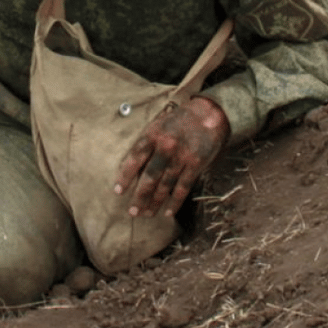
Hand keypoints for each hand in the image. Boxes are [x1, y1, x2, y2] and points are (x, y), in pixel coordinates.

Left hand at [115, 97, 228, 218]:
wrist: (209, 113)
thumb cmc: (179, 120)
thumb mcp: (158, 125)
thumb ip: (146, 143)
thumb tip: (134, 169)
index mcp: (153, 135)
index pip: (134, 159)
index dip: (125, 176)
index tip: (118, 191)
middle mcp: (166, 147)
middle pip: (149, 177)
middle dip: (139, 197)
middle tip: (132, 211)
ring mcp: (182, 157)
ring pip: (165, 186)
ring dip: (154, 203)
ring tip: (146, 214)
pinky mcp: (196, 165)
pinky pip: (183, 188)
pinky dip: (175, 202)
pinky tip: (167, 212)